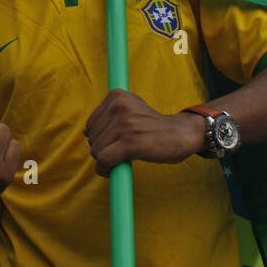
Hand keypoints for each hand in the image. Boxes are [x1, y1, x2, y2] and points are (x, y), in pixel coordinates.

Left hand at [84, 90, 203, 177]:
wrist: (181, 133)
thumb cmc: (154, 126)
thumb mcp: (131, 111)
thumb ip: (109, 117)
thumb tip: (85, 131)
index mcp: (117, 96)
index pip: (91, 124)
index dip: (100, 139)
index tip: (116, 143)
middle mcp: (119, 106)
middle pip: (92, 138)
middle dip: (103, 150)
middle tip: (121, 152)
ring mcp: (124, 124)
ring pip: (97, 151)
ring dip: (105, 162)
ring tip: (122, 159)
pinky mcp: (130, 142)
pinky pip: (104, 160)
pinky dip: (106, 170)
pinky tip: (116, 170)